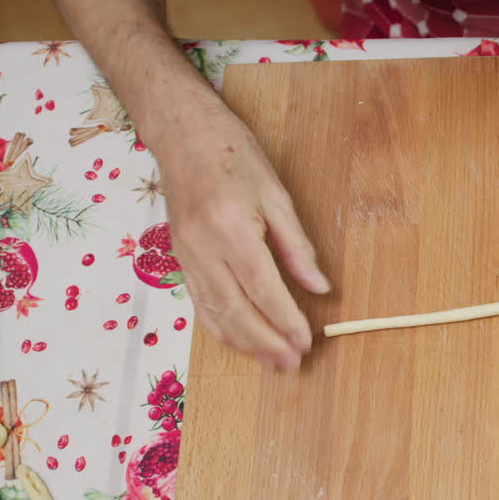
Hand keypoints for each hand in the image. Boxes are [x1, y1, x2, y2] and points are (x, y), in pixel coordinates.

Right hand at [155, 104, 329, 369]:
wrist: (182, 135)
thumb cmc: (233, 155)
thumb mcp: (277, 193)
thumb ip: (297, 245)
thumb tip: (319, 287)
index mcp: (232, 228)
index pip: (263, 287)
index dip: (285, 319)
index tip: (306, 341)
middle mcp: (203, 248)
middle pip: (236, 309)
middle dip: (266, 342)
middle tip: (292, 364)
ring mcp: (186, 256)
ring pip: (214, 313)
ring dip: (245, 344)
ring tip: (272, 363)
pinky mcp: (179, 259)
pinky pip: (200, 304)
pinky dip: (221, 329)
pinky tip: (242, 343)